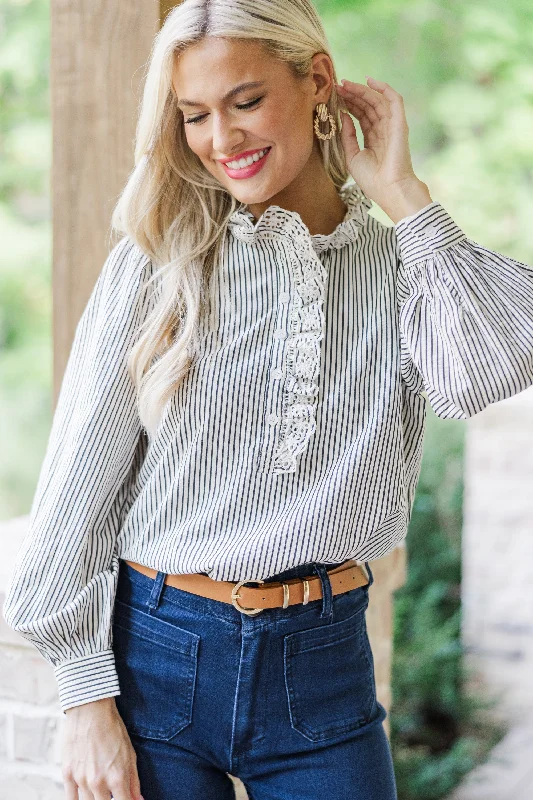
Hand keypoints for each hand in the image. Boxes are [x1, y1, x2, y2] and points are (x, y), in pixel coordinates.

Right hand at [61, 696, 142, 799]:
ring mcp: (81, 779)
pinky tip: (86, 795)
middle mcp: (99, 782)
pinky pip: (70, 799)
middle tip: (113, 792)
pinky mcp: (67, 774)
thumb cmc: (112, 728)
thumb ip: (134, 780)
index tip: (128, 799)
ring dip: (96, 799)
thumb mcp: (130, 753)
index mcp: (117, 777)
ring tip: (102, 790)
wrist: (90, 709)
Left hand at [335, 76, 432, 222]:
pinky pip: (394, 101)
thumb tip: (344, 116)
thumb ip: (347, 136)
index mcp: (373, 139)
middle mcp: (383, 130)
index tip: (335, 95)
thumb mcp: (352, 157)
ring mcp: (392, 126)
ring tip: (346, 84)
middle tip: (338, 85)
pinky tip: (370, 81)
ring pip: (377, 101)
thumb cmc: (372, 179)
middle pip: (368, 106)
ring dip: (362, 90)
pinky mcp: (399, 124)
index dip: (349, 104)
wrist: (389, 189)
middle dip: (353, 95)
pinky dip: (384, 89)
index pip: (361, 116)